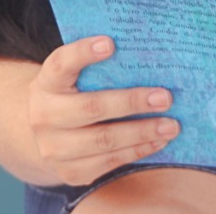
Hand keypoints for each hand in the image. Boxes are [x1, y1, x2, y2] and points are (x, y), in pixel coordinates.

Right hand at [28, 36, 179, 185]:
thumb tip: (145, 54)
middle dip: (132, 102)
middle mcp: (44, 116)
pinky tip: (158, 141)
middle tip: (165, 97)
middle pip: (91, 107)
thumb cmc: (73, 93)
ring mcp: (54, 148)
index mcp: (46, 83)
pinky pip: (109, 162)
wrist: (47, 133)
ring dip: (142, 132)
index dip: (83, 53)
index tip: (110, 43)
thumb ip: (99, 67)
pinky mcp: (70, 171)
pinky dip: (137, 151)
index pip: (61, 63)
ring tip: (171, 125)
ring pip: (104, 140)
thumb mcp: (74, 76)